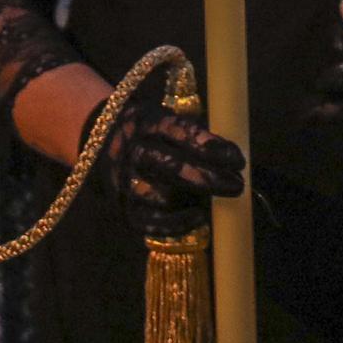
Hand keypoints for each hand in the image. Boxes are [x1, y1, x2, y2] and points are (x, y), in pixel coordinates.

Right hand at [88, 93, 244, 238]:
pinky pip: (150, 222)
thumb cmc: (152, 132)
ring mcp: (125, 181)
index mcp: (147, 123)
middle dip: (208, 177)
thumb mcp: (167, 118)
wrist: (104, 143)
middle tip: (238, 184)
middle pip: (171, 166)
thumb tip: (231, 156)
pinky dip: (177, 223)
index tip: (238, 159)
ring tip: (218, 198)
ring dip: (193, 198)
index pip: (179, 133)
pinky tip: (200, 217)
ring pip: (160, 195)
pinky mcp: (123, 208)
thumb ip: (193, 134)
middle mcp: (133, 151)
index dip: (210, 146)